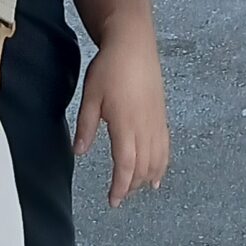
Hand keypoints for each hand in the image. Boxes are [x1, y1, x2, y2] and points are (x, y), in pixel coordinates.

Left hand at [74, 31, 169, 206]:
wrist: (133, 44)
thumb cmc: (110, 67)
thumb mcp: (91, 96)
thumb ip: (86, 127)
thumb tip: (79, 152)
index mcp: (126, 124)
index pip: (126, 166)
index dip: (121, 187)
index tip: (113, 201)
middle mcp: (145, 127)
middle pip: (144, 168)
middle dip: (132, 186)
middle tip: (119, 196)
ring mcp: (157, 122)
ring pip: (157, 160)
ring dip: (147, 178)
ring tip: (136, 189)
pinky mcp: (162, 116)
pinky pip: (165, 147)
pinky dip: (162, 165)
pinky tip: (158, 175)